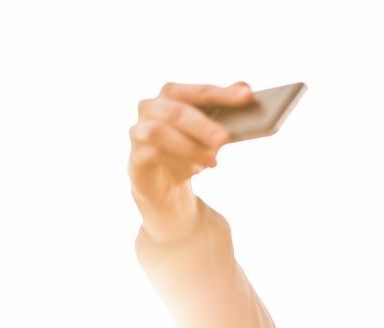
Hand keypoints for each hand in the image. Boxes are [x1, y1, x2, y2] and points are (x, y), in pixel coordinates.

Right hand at [128, 82, 251, 241]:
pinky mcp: (136, 156)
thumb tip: (245, 88)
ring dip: (189, 146)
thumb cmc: (190, 149)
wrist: (165, 184)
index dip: (222, 93)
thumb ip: (226, 111)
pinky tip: (193, 170)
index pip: (198, 91)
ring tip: (213, 161)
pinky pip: (153, 153)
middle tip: (225, 139)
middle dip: (203, 125)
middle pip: (176, 110)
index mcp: (172, 95)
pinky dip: (177, 161)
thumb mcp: (212, 132)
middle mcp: (151, 107)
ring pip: (159, 131)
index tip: (247, 95)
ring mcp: (139, 131)